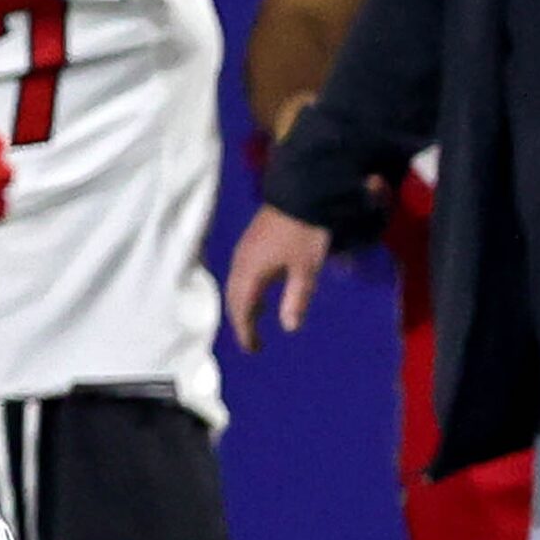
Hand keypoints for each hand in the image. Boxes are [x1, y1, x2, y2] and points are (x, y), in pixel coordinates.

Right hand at [225, 203, 331, 349]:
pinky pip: (241, 273)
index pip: (242, 309)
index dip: (246, 332)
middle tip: (253, 342)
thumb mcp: (306, 268)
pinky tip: (263, 292)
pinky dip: (247, 290)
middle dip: (242, 322)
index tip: (254, 349)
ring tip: (256, 321)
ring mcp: (244, 250)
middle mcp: (241, 262)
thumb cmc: (305, 231)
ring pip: (236, 285)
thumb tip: (290, 328)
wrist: (301, 190)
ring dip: (243, 306)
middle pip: (234, 299)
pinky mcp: (251, 242)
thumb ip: (296, 298)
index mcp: (251, 271)